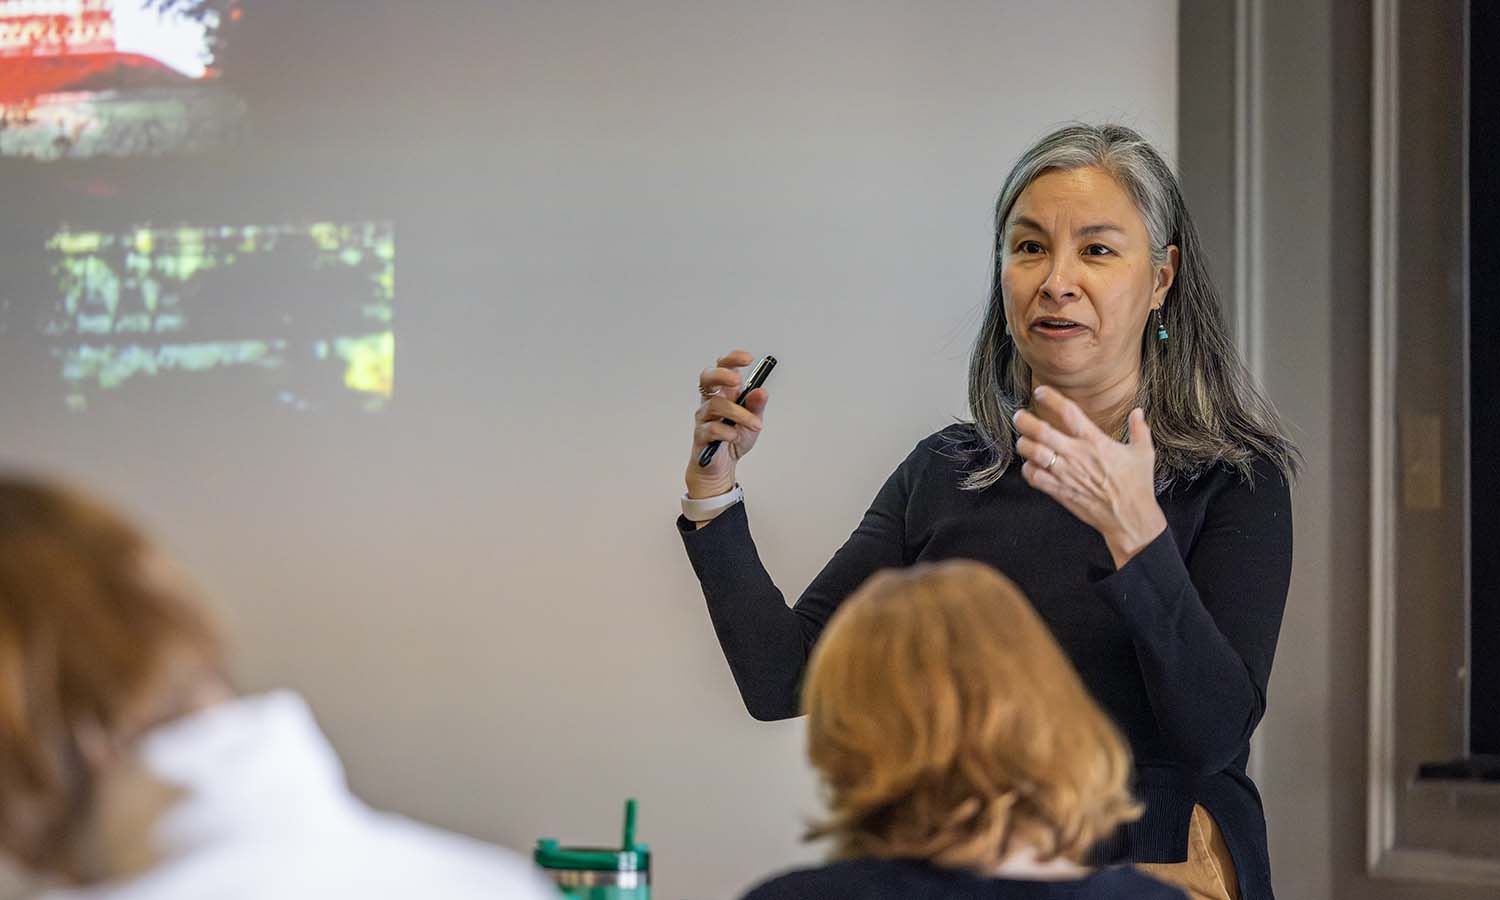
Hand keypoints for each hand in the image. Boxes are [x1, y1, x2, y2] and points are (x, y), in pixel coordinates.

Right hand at [685, 349, 769, 498]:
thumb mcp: (753, 421)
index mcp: (724, 393)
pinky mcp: (700, 435)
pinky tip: (734, 436)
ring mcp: (704, 417)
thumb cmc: (735, 439)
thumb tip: (761, 391)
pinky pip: (711, 428)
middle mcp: (711, 401)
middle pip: (707, 378)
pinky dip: (726, 431)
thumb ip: (757, 406)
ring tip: (755, 424)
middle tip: (738, 380)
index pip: (723, 368)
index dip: (732, 359)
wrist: (723, 466)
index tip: (748, 359)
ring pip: (715, 405)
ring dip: (739, 414)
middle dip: (721, 374)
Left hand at [1012, 386, 1166, 567]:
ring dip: (1023, 444)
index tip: (1040, 392)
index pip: (1069, 412)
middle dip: (1025, 420)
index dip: (1051, 398)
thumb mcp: (1143, 453)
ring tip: (1023, 440)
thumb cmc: (1137, 486)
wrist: (1130, 519)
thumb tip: (1138, 411)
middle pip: (1041, 431)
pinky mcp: (1060, 491)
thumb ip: (1139, 429)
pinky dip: (1028, 469)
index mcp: (1095, 442)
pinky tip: (1031, 466)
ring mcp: (1066, 474)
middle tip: (1019, 416)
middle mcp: (1077, 455)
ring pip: (1032, 453)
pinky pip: (1034, 477)